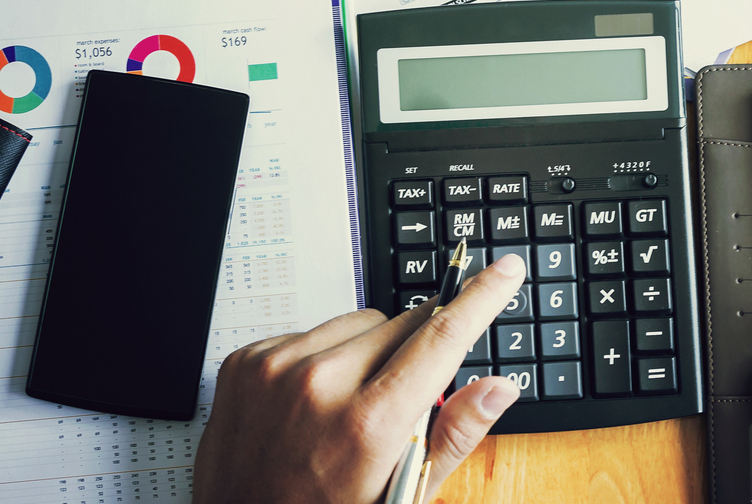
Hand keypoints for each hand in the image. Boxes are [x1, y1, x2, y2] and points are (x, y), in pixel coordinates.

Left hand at [194, 255, 525, 503]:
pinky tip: (312, 402)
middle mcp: (319, 385)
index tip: (504, 271)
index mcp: (368, 424)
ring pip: (356, 324)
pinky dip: (321, 357)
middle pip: (403, 325)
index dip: (481, 298)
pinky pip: (309, 333)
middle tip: (399, 401)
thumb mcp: (402, 492)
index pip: (442, 338)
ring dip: (367, 352)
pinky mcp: (246, 360)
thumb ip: (454, 434)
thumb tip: (498, 388)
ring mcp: (276, 368)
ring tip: (348, 406)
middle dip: (417, 350)